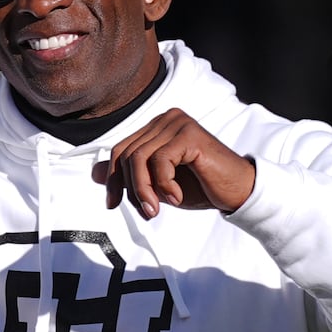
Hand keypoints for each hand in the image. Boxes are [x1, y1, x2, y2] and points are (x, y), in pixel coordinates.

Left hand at [91, 108, 255, 216]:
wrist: (237, 192)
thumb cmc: (200, 188)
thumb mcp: (157, 185)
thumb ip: (130, 176)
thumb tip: (94, 172)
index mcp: (157, 127)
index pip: (120, 150)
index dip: (113, 179)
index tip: (113, 205)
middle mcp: (166, 119)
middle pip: (126, 154)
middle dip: (129, 188)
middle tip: (145, 213)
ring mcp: (178, 123)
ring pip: (139, 159)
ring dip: (144, 191)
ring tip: (156, 210)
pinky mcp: (189, 134)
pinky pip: (159, 161)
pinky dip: (163, 186)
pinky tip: (177, 198)